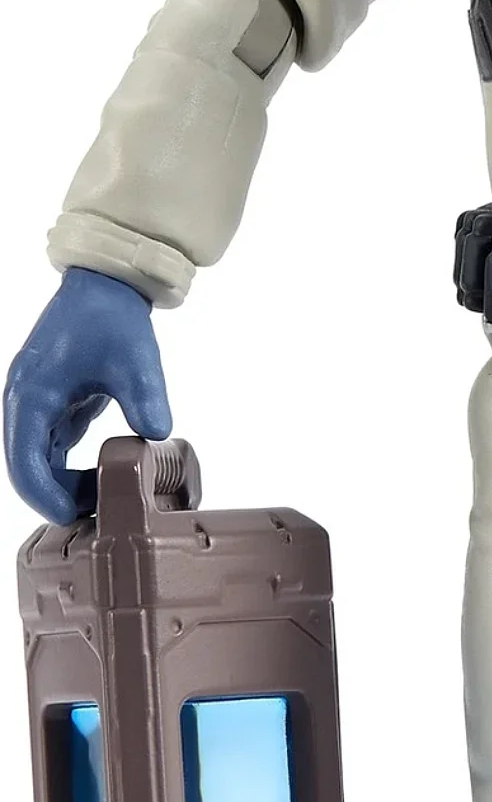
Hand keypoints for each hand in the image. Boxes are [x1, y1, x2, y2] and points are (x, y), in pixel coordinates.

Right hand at [4, 268, 172, 523]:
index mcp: (32, 394)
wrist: (106, 284)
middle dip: (56, 497)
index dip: (43, 496)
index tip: (71, 517)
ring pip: (38, 460)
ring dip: (63, 484)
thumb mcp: (135, 360)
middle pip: (27, 467)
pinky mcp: (52, 403)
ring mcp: (36, 403)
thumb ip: (145, 399)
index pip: (24, 461)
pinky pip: (52, 447)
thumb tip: (157, 435)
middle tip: (99, 514)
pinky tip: (101, 476)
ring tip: (104, 498)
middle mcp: (25, 402)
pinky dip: (69, 468)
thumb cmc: (111, 317)